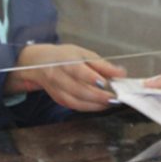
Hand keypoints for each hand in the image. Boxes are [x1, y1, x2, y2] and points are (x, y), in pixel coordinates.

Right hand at [5, 44, 126, 110]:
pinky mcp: (58, 99)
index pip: (78, 71)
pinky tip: (100, 105)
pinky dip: (89, 107)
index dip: (91, 78)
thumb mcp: (84, 54)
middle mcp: (58, 76)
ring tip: (111, 102)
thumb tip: (120, 73)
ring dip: (95, 104)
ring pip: (76, 101)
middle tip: (114, 97)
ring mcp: (56, 90)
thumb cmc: (65, 56)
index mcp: (65, 61)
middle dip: (98, 96)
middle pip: (78, 90)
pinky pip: (74, 106)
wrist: (40, 63)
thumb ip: (102, 65)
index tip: (105, 83)